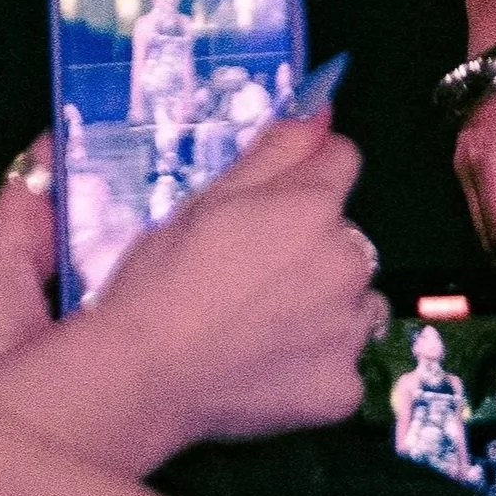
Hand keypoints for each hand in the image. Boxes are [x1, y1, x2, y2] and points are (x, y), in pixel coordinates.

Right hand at [83, 117, 384, 451]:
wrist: (141, 376)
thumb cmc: (163, 279)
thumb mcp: (210, 197)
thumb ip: (277, 149)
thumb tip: (325, 108)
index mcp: (315, 207)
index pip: (342, 162)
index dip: (307, 180)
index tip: (274, 208)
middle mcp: (348, 261)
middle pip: (347, 238)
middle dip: (313, 249)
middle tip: (251, 280)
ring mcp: (350, 328)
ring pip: (355, 301)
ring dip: (325, 307)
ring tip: (261, 328)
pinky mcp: (344, 387)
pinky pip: (343, 365)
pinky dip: (315, 367)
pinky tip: (270, 371)